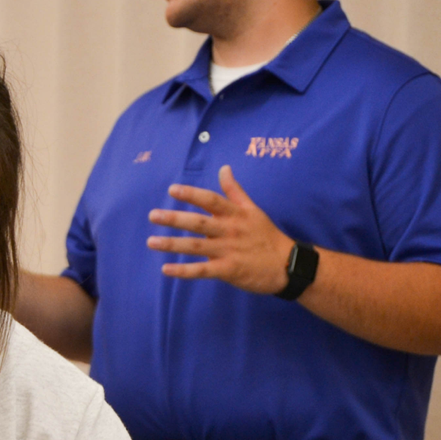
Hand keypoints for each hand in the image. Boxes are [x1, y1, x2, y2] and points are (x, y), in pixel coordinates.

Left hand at [146, 165, 293, 294]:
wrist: (289, 265)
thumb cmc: (266, 235)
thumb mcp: (253, 209)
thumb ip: (235, 191)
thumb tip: (224, 168)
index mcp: (235, 214)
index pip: (211, 200)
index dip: (192, 194)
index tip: (172, 189)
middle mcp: (230, 231)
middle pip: (199, 223)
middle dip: (175, 218)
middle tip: (152, 215)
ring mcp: (229, 251)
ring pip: (197, 246)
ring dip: (173, 244)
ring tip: (151, 242)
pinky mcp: (229, 270)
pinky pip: (203, 270)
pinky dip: (184, 271)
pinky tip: (166, 269)